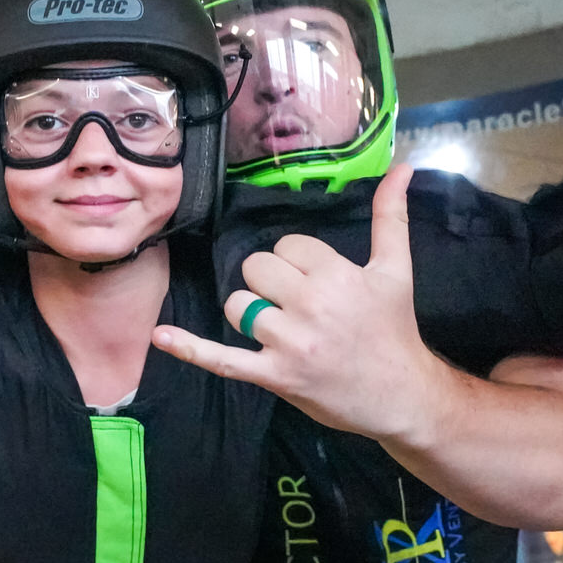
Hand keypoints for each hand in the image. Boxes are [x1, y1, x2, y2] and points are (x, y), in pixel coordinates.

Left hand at [153, 164, 446, 442]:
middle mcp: (309, 306)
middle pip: (257, 269)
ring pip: (238, 305)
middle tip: (299, 303)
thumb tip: (401, 168)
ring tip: (283, 328)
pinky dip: (190, 348)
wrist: (400, 395)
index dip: (297, 260)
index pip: (287, 246)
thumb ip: (391, 217)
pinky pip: (222, 359)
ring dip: (251, 312)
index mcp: (336, 275)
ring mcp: (288, 343)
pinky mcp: (274, 376)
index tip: (318, 281)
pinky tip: (161, 336)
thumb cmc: (395, 330)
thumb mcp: (396, 270)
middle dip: (270, 281)